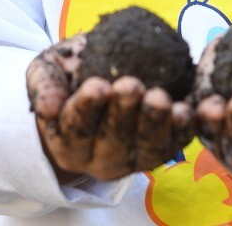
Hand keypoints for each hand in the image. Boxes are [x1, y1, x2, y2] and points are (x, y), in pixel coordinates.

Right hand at [25, 34, 195, 182]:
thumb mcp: (45, 73)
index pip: (75, 130)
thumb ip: (43, 88)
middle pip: (112, 144)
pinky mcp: (159, 151)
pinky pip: (173, 144)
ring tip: (161, 98)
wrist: (96, 78)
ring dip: (155, 124)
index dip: (86, 110)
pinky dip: (183, 129)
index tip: (96, 85)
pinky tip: (188, 110)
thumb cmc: (67, 77)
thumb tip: (48, 109)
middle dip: (123, 115)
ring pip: (145, 149)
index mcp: (68, 142)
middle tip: (131, 85)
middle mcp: (99, 159)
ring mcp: (131, 158)